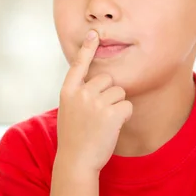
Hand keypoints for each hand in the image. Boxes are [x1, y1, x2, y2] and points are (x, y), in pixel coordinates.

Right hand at [57, 30, 132, 172]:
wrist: (76, 161)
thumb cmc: (74, 139)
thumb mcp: (69, 112)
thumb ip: (78, 96)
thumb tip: (94, 83)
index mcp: (68, 92)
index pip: (79, 65)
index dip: (87, 48)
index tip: (94, 34)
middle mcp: (81, 93)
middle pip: (107, 79)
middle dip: (109, 93)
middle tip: (100, 114)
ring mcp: (95, 102)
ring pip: (119, 92)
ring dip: (117, 106)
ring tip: (104, 123)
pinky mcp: (111, 113)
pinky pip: (127, 105)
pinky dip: (125, 116)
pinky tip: (113, 127)